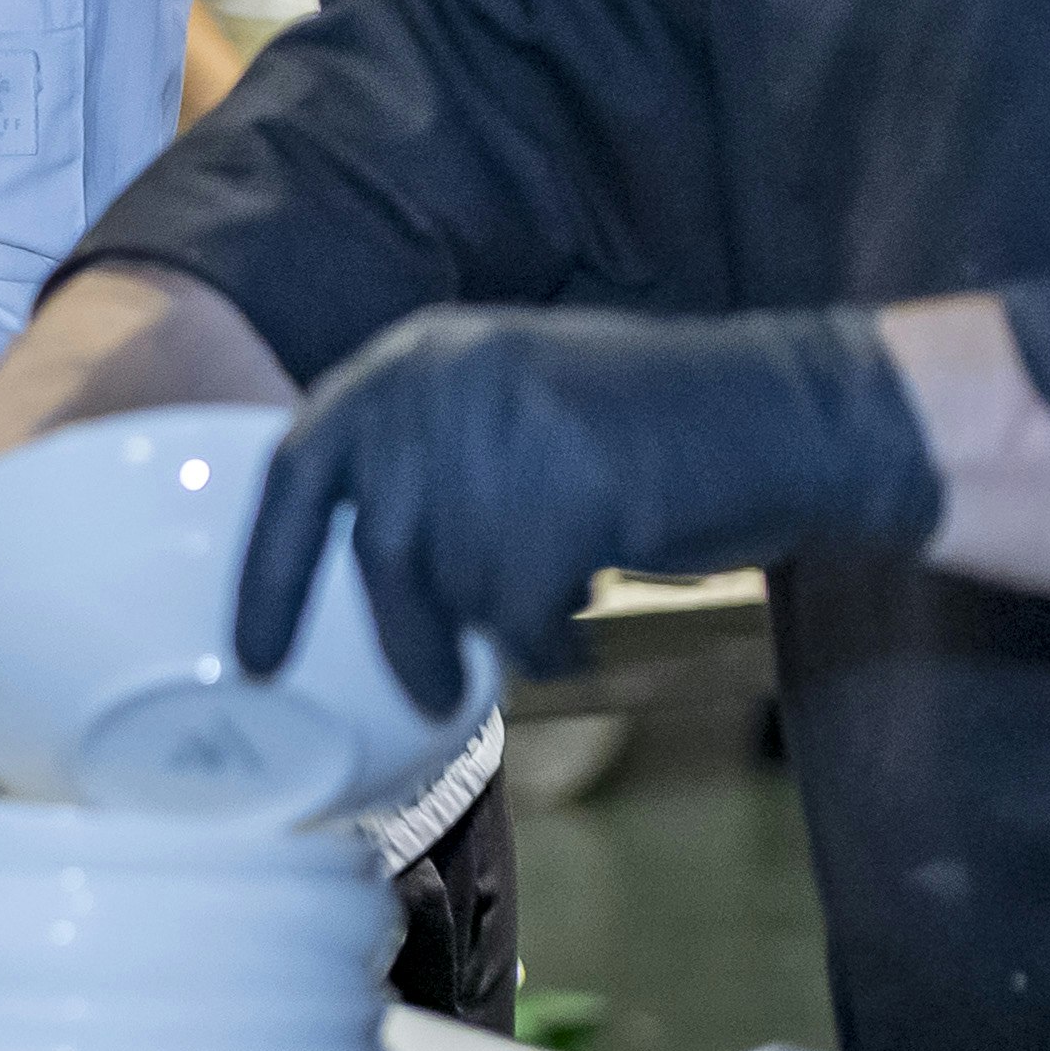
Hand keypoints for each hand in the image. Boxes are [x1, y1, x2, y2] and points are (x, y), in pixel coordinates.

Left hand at [238, 305, 939, 715]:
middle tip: (429, 689)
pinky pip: (525, 601)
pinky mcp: (577, 478)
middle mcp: (443, 379)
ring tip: (545, 626)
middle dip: (399, 632)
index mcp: (411, 360)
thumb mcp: (504, 414)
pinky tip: (579, 633)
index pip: (297, 470)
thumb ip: (421, 467)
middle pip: (377, 543)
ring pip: (454, 578)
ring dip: (496, 627)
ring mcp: (511, 424)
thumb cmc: (647, 435)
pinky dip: (548, 639)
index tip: (253, 658)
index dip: (268, 572)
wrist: (796, 412)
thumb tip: (343, 573)